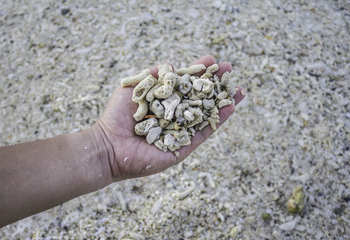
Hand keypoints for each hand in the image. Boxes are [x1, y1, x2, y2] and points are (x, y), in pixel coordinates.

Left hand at [95, 55, 245, 180]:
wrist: (110, 145)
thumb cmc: (118, 116)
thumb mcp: (134, 87)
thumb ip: (153, 76)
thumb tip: (172, 66)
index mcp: (163, 102)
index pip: (184, 85)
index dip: (198, 73)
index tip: (211, 60)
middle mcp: (174, 116)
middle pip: (199, 98)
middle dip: (214, 84)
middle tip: (229, 69)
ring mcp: (180, 132)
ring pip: (205, 115)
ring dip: (223, 102)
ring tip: (238, 89)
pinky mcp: (183, 147)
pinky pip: (203, 133)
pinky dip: (218, 121)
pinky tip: (230, 107)